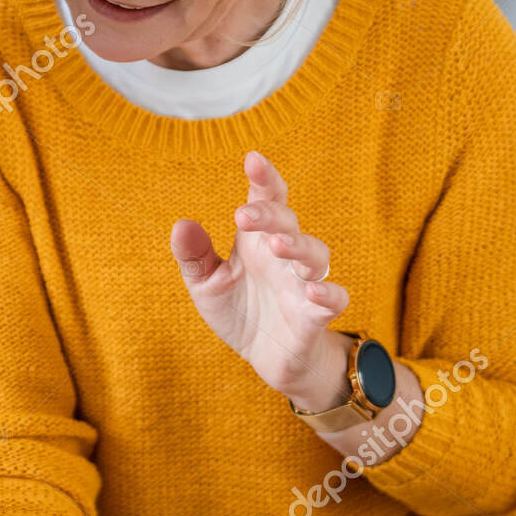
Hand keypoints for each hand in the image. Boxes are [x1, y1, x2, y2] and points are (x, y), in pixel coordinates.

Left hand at [170, 150, 351, 410]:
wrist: (264, 357)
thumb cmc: (238, 310)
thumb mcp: (206, 284)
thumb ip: (194, 256)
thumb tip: (181, 224)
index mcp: (256, 240)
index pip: (266, 200)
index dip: (263, 178)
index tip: (252, 159)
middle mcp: (284, 255)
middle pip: (287, 222)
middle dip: (270, 214)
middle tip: (245, 216)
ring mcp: (303, 283)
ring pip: (316, 254)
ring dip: (299, 246)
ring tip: (277, 245)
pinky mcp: (316, 314)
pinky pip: (334, 298)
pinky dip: (328, 291)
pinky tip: (312, 289)